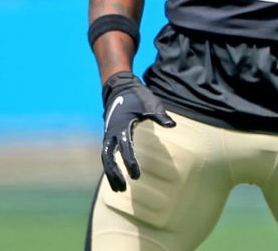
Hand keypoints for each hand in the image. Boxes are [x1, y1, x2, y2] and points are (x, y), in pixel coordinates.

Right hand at [101, 72, 175, 191]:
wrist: (120, 88)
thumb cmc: (137, 96)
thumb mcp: (150, 103)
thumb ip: (160, 115)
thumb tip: (172, 125)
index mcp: (122, 126)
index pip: (125, 148)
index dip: (130, 163)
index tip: (137, 176)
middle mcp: (111, 133)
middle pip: (107, 158)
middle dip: (114, 174)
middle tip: (123, 189)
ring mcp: (108, 135)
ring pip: (105, 158)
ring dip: (110, 174)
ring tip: (119, 189)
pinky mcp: (109, 136)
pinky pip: (107, 154)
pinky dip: (110, 167)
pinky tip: (116, 178)